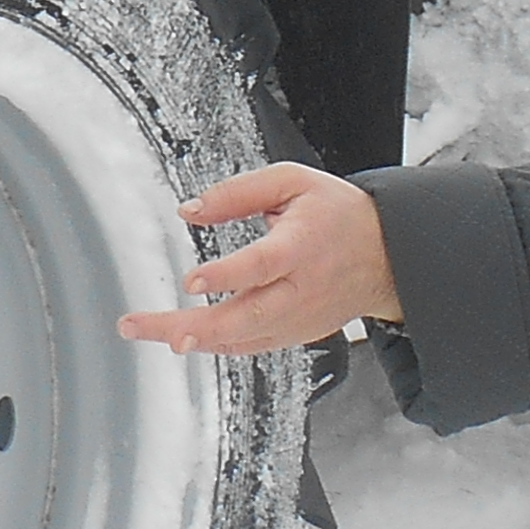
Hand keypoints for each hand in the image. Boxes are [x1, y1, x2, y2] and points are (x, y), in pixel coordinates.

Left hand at [119, 163, 401, 356]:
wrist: (386, 255)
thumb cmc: (339, 216)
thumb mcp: (294, 182)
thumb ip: (240, 193)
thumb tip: (191, 210)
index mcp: (301, 246)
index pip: (262, 266)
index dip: (227, 275)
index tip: (191, 281)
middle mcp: (300, 289)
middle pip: (244, 316)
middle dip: (191, 326)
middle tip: (143, 324)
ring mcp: (298, 318)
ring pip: (242, 339)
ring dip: (193, 340)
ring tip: (148, 332)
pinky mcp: (295, 334)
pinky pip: (249, 346)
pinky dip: (215, 345)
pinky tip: (182, 338)